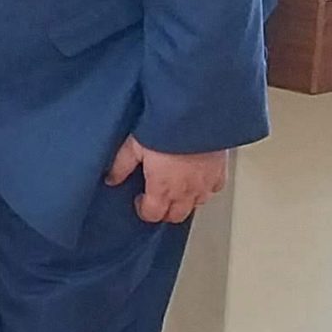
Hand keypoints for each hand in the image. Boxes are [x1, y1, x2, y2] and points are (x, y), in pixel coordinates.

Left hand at [105, 136, 227, 223]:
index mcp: (162, 188)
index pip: (153, 215)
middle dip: (165, 211)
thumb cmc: (166, 128)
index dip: (144, 210)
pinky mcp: (220, 172)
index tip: (140, 200)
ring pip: (196, 204)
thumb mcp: (134, 145)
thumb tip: (111, 179)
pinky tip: (199, 178)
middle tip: (157, 198)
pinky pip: (214, 188)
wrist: (196, 115)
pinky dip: (206, 188)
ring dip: (186, 201)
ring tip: (178, 188)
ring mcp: (204, 183)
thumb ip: (122, 165)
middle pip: (175, 216)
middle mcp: (185, 191)